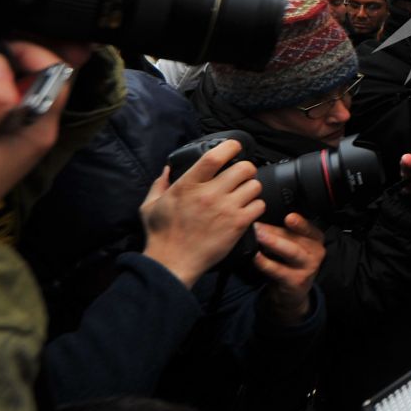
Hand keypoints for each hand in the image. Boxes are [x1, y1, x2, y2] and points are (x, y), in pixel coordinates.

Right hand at [0, 45, 70, 242]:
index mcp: (39, 129)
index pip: (58, 77)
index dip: (34, 54)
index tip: (0, 48)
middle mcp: (35, 129)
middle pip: (43, 78)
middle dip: (20, 57)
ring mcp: (16, 133)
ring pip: (22, 86)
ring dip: (5, 68)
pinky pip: (4, 99)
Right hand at [139, 139, 263, 288]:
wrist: (172, 263)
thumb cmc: (161, 235)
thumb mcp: (150, 206)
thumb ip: (160, 184)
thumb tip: (168, 169)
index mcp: (188, 185)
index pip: (215, 156)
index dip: (231, 146)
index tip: (235, 147)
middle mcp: (209, 194)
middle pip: (244, 168)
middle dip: (246, 169)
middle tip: (241, 176)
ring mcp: (226, 209)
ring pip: (255, 186)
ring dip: (252, 188)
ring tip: (244, 194)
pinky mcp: (238, 225)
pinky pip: (259, 206)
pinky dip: (256, 207)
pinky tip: (247, 210)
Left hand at [253, 212, 324, 323]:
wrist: (292, 292)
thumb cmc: (290, 263)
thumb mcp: (292, 244)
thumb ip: (284, 231)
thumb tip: (262, 218)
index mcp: (316, 238)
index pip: (308, 228)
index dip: (299, 222)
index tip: (288, 216)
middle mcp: (316, 252)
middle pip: (296, 238)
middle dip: (276, 231)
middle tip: (259, 225)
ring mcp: (308, 267)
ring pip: (292, 252)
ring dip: (274, 243)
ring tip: (259, 236)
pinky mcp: (296, 281)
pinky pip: (280, 270)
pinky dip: (267, 263)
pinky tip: (257, 257)